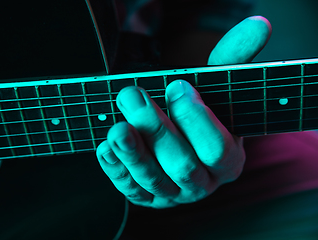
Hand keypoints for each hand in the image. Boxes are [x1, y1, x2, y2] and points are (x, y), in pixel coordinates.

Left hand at [96, 16, 271, 207]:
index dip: (197, 120)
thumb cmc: (200, 113)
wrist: (182, 141)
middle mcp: (202, 183)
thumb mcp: (217, 89)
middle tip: (131, 95)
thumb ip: (233, 60)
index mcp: (228, 160)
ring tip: (115, 126)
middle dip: (156, 130)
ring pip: (154, 180)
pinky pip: (131, 189)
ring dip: (133, 153)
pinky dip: (116, 169)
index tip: (176, 86)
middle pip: (183, 165)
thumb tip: (258, 25)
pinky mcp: (146, 197)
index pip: (217, 148)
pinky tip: (106, 147)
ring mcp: (173, 194)